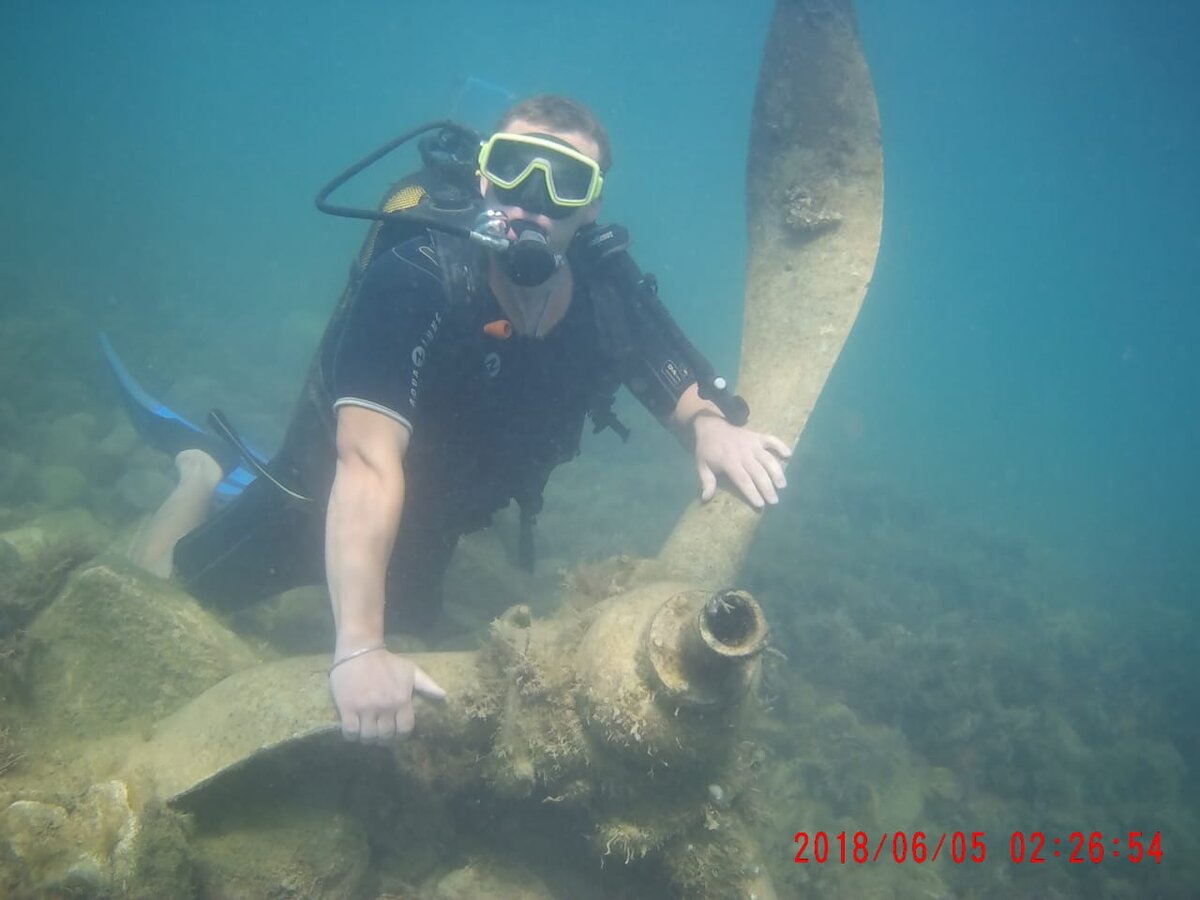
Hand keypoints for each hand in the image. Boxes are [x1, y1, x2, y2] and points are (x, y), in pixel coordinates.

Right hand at [329, 649, 446, 742]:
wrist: (360, 650)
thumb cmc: (386, 661)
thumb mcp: (410, 670)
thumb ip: (427, 685)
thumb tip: (443, 696)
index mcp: (401, 700)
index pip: (405, 729)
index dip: (401, 735)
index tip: (396, 733)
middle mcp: (385, 706)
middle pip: (386, 735)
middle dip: (384, 738)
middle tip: (380, 734)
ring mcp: (365, 708)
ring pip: (368, 736)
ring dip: (368, 738)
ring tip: (367, 733)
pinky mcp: (347, 707)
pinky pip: (350, 731)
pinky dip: (352, 735)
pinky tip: (353, 730)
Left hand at [692, 414, 790, 508]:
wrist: (711, 426)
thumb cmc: (707, 449)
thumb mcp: (702, 466)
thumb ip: (706, 482)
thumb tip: (705, 498)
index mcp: (729, 462)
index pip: (743, 480)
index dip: (752, 492)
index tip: (760, 504)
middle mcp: (743, 453)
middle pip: (758, 473)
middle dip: (767, 488)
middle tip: (774, 501)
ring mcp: (753, 444)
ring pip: (768, 459)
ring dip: (777, 472)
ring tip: (782, 486)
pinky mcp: (758, 436)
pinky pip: (772, 440)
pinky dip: (781, 446)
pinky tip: (789, 455)